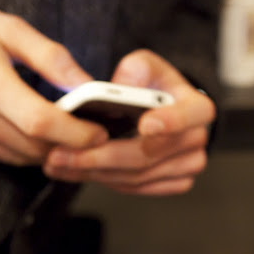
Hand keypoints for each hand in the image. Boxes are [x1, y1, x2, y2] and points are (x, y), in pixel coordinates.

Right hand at [0, 0, 108, 164]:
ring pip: (17, 157)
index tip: (100, 132)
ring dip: (44, 148)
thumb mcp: (9, 27)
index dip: (76, 132)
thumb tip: (87, 84)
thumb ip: (51, 57)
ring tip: (62, 128)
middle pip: (33, 145)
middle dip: (67, 143)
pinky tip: (19, 125)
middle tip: (90, 131)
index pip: (39, 121)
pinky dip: (16, 146)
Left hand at [43, 49, 215, 194]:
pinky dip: (101, 180)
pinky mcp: (171, 183)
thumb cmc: (150, 84)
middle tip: (63, 152)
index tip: (145, 124)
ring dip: (93, 172)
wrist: (157, 110)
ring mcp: (186, 166)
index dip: (171, 121)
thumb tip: (123, 87)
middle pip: (149, 154)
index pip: (193, 114)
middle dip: (102, 155)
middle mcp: (197, 139)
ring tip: (57, 161)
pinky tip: (73, 171)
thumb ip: (136, 69)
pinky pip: (134, 187)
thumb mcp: (144, 65)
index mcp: (197, 107)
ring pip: (136, 176)